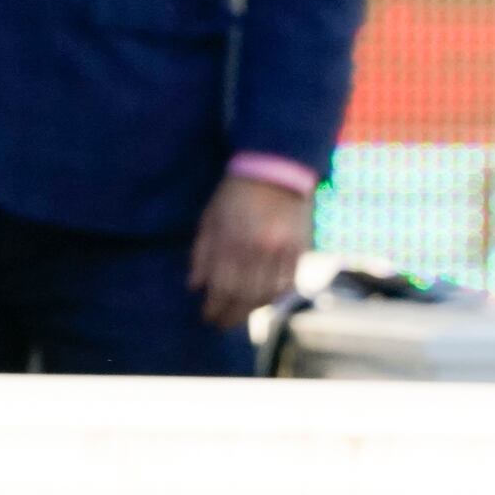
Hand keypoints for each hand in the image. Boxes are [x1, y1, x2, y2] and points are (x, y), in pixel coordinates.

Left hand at [189, 175, 311, 328]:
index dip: (214, 307)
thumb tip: (195, 286)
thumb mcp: (210, 218)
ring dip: (252, 310)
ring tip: (241, 316)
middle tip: (222, 325)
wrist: (274, 170)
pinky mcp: (299, 249)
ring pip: (267, 293)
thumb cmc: (235, 194)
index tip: (208, 318)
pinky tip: (264, 302)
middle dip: (230, 315)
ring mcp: (281, 250)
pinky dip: (275, 297)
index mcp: (231, 240)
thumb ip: (201, 252)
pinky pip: (288, 283)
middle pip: (243, 295)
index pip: (221, 286)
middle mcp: (257, 249)